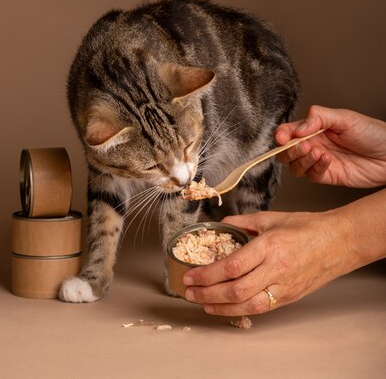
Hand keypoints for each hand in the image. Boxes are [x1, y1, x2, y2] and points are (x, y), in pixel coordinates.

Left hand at [183, 209, 355, 315]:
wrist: (338, 242)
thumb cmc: (307, 227)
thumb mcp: (272, 218)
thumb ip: (245, 221)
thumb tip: (224, 223)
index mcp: (269, 246)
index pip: (231, 266)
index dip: (207, 274)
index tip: (190, 275)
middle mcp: (275, 269)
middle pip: (236, 289)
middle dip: (208, 293)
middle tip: (189, 292)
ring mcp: (284, 286)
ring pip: (248, 305)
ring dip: (221, 307)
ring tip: (202, 303)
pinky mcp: (289, 297)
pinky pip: (261, 308)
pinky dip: (240, 310)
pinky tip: (226, 307)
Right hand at [275, 105, 385, 187]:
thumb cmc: (372, 132)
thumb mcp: (345, 118)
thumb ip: (319, 117)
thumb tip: (298, 128)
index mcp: (314, 128)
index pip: (288, 131)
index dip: (281, 135)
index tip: (282, 138)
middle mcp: (314, 144)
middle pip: (286, 152)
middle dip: (290, 151)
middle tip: (304, 146)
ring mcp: (320, 161)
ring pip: (295, 166)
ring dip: (302, 160)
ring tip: (319, 153)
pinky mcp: (328, 176)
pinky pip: (312, 176)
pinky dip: (315, 168)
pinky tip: (327, 160)